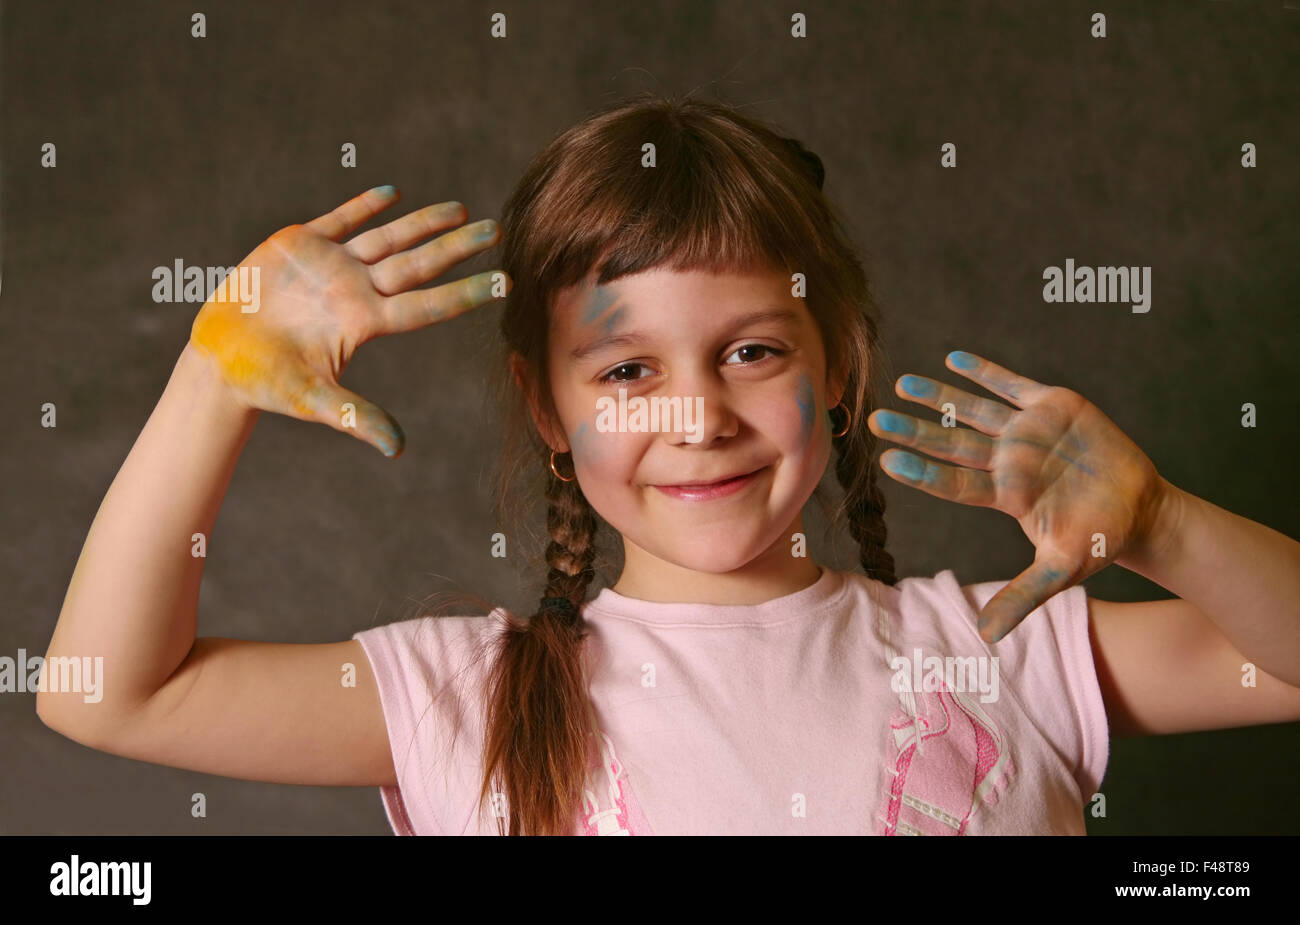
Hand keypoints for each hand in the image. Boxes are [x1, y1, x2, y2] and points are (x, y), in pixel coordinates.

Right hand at [188, 186, 508, 456]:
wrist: (219, 360)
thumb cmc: (265, 384)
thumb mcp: (313, 400)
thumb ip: (355, 417)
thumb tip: (397, 449)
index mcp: (364, 323)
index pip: (428, 305)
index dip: (466, 293)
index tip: (505, 282)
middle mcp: (356, 292)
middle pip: (418, 265)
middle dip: (457, 247)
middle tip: (497, 229)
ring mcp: (330, 267)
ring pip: (387, 238)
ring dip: (423, 223)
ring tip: (460, 210)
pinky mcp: (299, 246)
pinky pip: (339, 220)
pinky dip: (364, 205)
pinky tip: (392, 193)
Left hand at [867, 350, 1169, 643]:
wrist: (1141, 509)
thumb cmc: (1098, 541)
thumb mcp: (1061, 571)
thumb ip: (1022, 597)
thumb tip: (985, 636)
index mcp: (1004, 494)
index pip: (954, 482)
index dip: (923, 471)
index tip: (889, 461)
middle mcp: (1007, 460)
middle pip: (952, 443)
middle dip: (915, 430)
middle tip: (875, 419)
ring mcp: (1027, 432)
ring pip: (974, 409)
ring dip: (940, 396)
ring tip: (902, 383)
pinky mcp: (1053, 407)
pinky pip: (1013, 385)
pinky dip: (986, 372)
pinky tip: (954, 359)